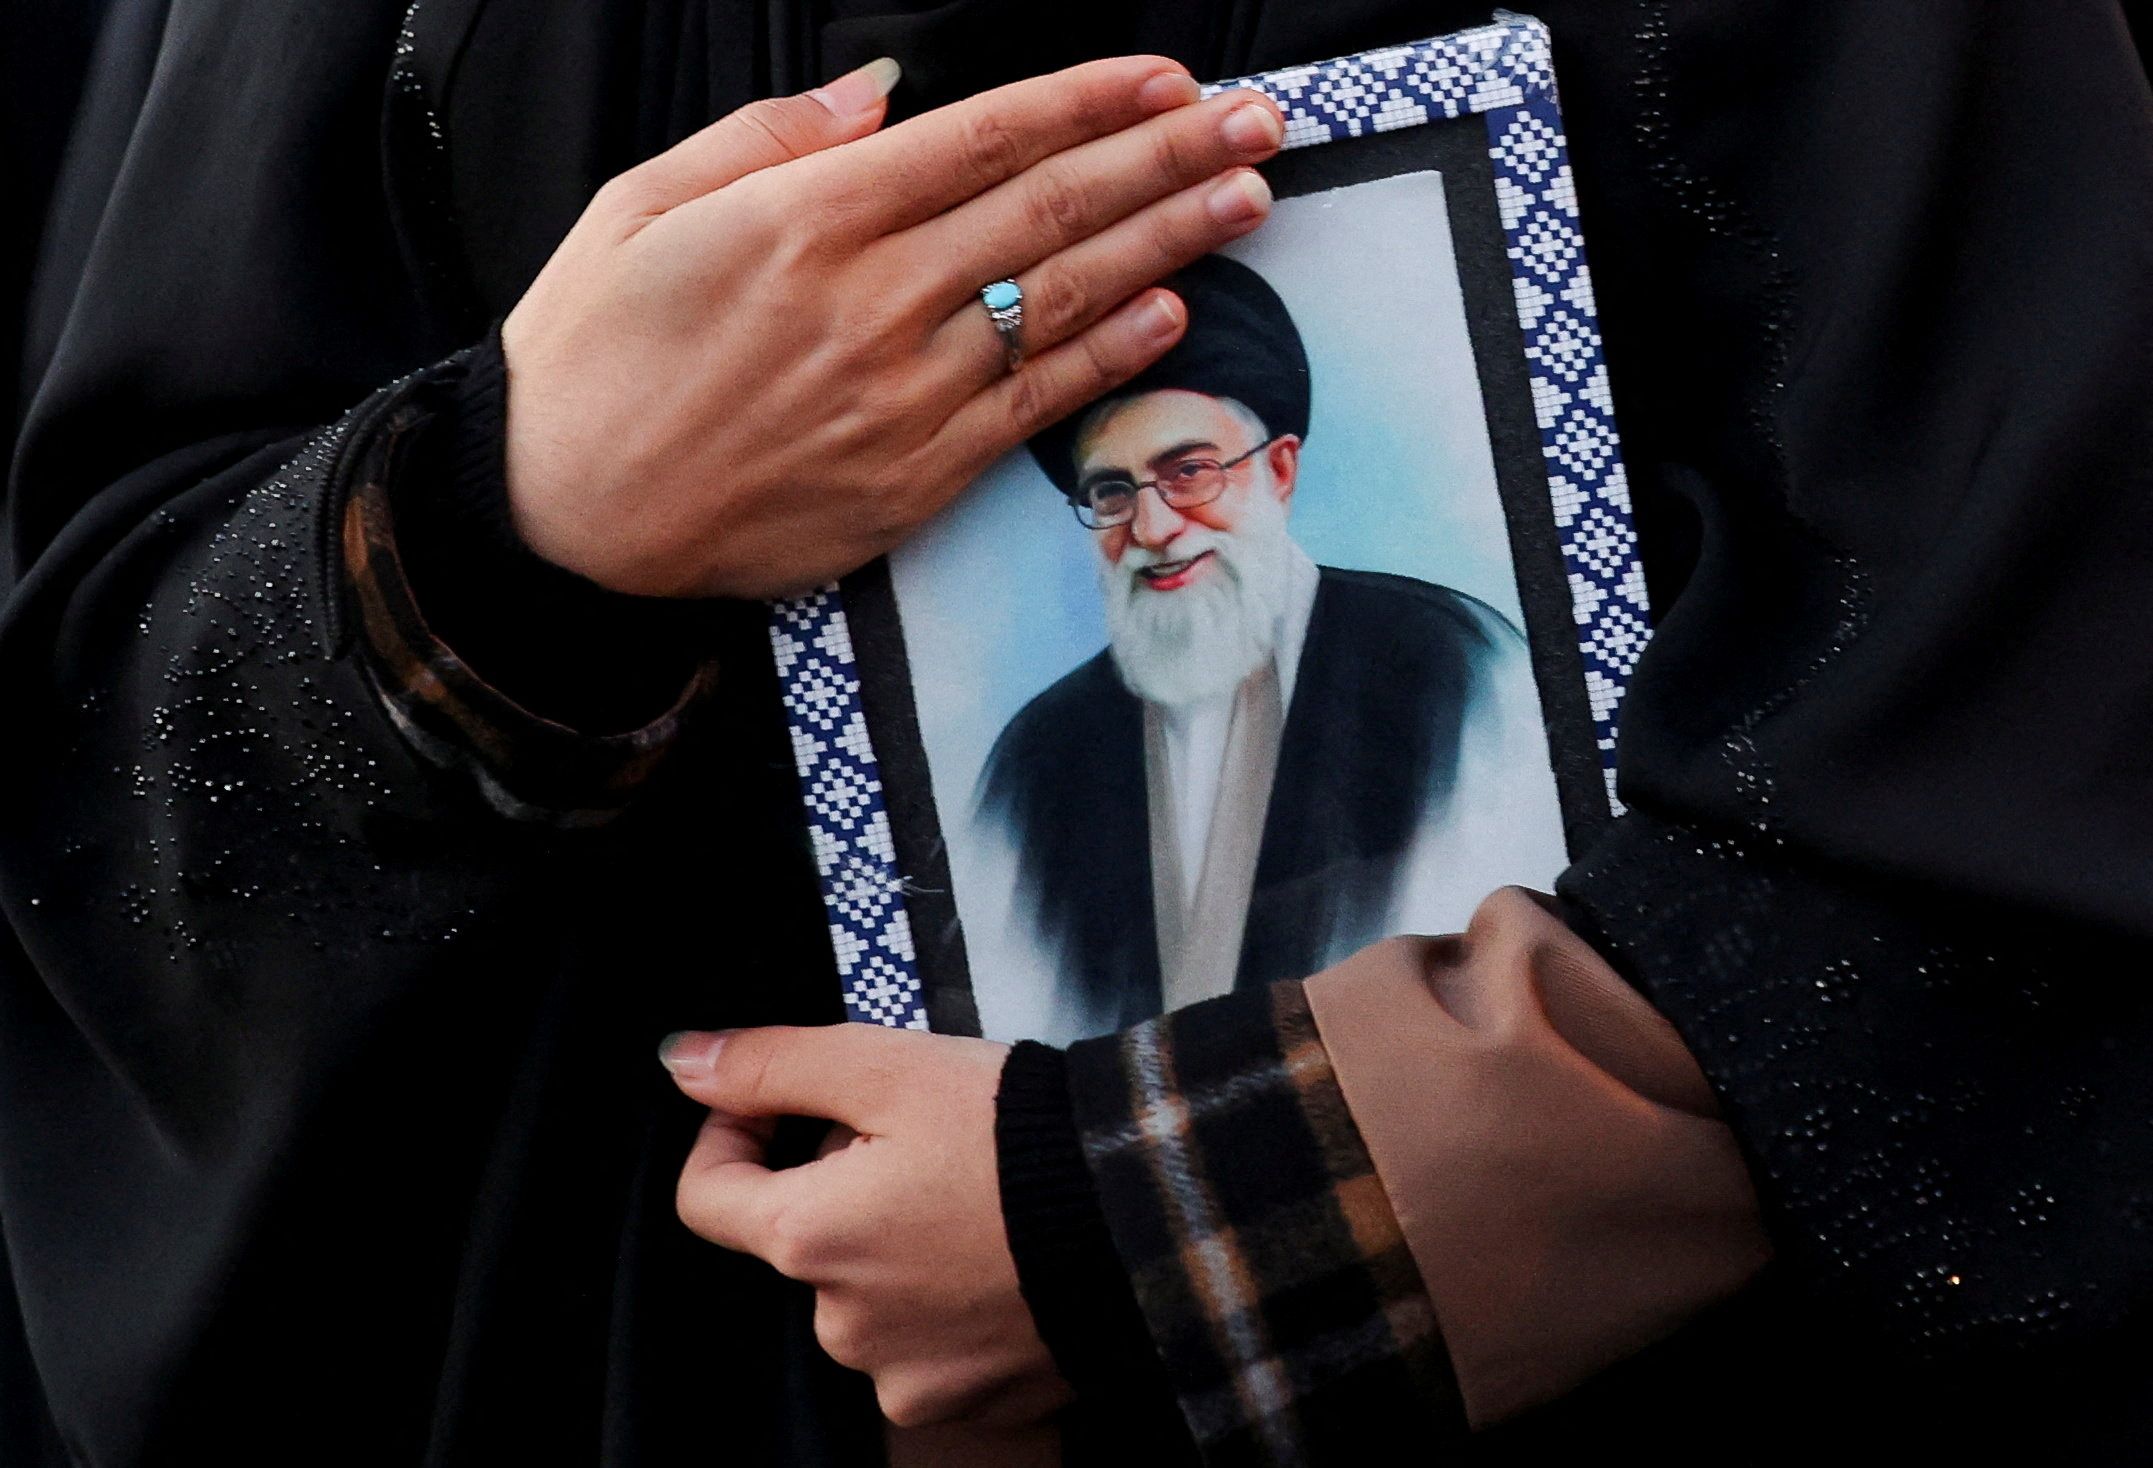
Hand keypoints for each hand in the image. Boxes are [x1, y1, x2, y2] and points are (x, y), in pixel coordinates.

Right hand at [501, 56, 1284, 597]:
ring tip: (1249, 198)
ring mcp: (902, 395)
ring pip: (1065, 299)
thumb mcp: (640, 209)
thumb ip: (767, 141)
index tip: (1167, 79)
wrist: (562, 523)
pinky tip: (1173, 312)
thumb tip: (881, 95)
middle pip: (1053, 207)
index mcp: (804, 220)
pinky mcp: (915, 477)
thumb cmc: (591, 360)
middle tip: (1259, 123)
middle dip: (1170, 154)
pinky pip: (1036, 405)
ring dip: (1170, 243)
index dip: (1090, 100)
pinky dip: (1109, 355)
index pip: (985, 137)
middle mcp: (870, 301)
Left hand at [661, 1024, 1052, 1427]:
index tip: (780, 1106)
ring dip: (895, 1245)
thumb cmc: (1021, 1137)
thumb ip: (775, 1062)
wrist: (1148, 1214)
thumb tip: (685, 1060)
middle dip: (841, 1186)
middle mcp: (842, 1325)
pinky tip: (998, 1254)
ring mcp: (905, 1376)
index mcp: (808, 1239)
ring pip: (866, 1292)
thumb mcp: (890, 1066)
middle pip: (801, 1240)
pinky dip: (947, 1299)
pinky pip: (926, 1343)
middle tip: (922, 1140)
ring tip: (973, 1196)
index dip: (733, 1134)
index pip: (707, 1197)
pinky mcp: (967, 1401)